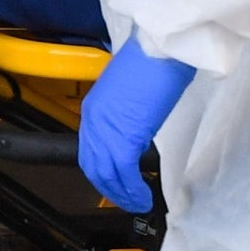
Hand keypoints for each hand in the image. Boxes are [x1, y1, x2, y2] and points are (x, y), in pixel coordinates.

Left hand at [79, 37, 196, 212]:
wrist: (160, 48)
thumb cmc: (152, 62)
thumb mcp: (129, 93)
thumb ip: (125, 117)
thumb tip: (135, 136)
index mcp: (93, 109)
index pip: (89, 151)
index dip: (102, 172)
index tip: (116, 183)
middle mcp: (93, 121)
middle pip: (94, 167)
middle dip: (110, 188)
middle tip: (127, 200)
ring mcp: (106, 129)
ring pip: (107, 174)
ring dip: (123, 194)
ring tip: (138, 203)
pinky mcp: (125, 135)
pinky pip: (124, 172)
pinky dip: (133, 189)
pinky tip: (143, 196)